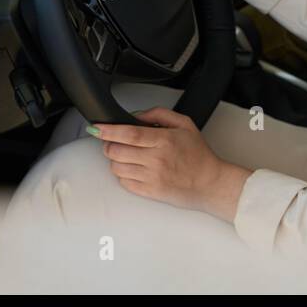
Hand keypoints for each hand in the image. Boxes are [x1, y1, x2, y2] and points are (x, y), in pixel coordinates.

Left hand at [90, 107, 252, 221]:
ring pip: (117, 167)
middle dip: (108, 144)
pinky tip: (133, 168)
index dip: (109, 130)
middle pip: (117, 151)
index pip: (129, 134)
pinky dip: (123, 174)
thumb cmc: (198, 154)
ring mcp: (152, 178)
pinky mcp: (150, 192)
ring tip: (125, 155)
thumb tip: (135, 116)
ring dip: (115, 160)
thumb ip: (159, 114)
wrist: (210, 183)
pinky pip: (124, 183)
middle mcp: (157, 160)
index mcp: (165, 140)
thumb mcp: (185, 125)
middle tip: (111, 141)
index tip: (96, 128)